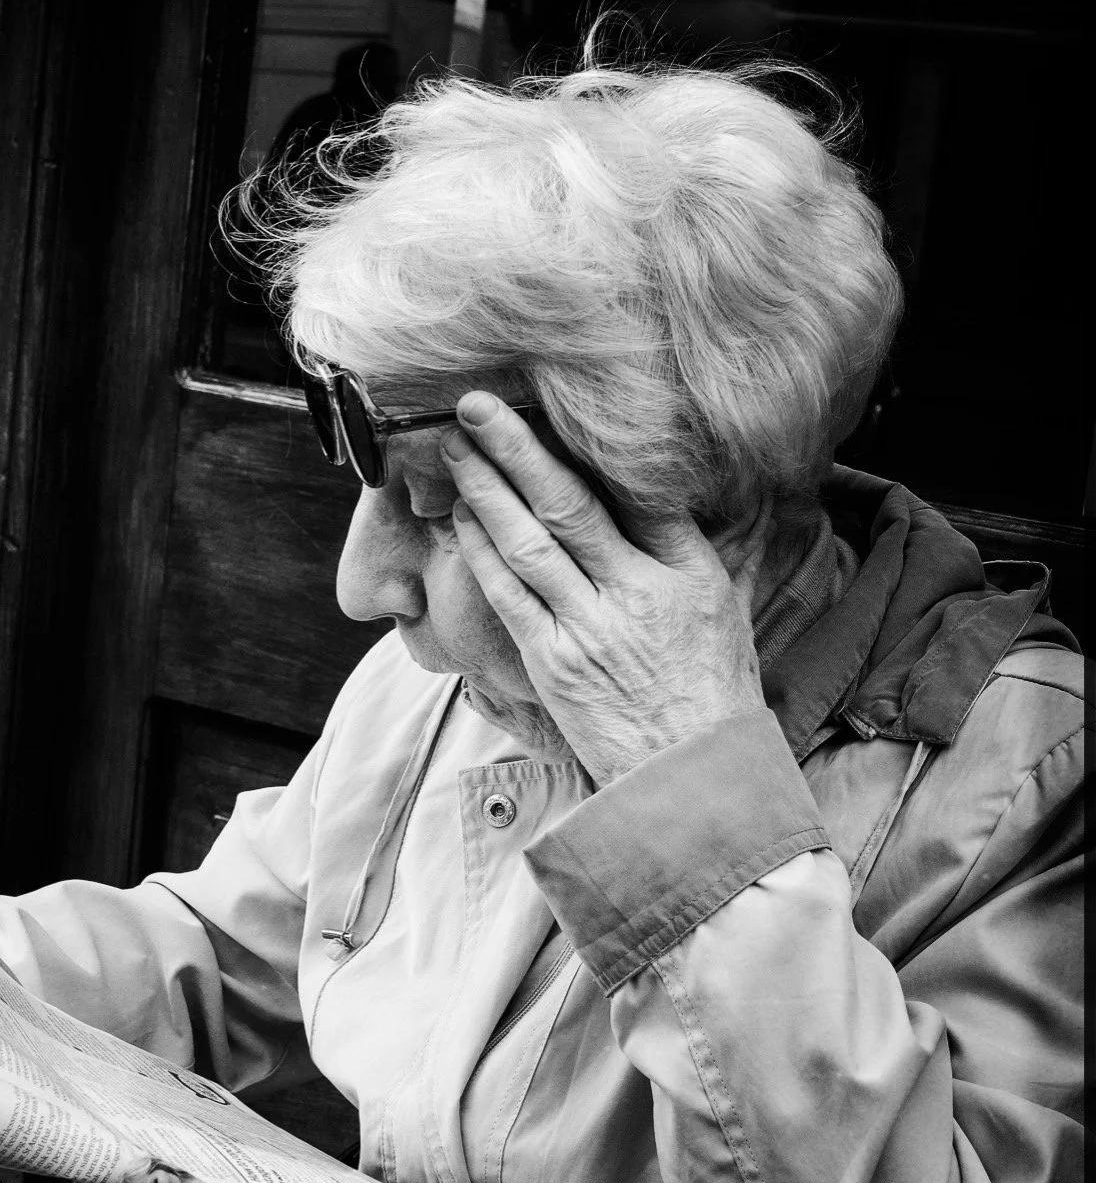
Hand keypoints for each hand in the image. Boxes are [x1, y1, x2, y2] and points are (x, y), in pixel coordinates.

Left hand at [442, 393, 765, 787]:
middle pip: (568, 504)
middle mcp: (636, 594)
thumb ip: (700, 546)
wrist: (690, 778)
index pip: (635, 493)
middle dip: (517, 449)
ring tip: (456, 447)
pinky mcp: (552, 663)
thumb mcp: (726, 608)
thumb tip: (672, 492)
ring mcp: (588, 629)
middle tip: (476, 404)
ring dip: (486, 489)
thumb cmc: (709, 691)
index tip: (549, 407)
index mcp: (686, 573)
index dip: (586, 447)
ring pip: (528, 543)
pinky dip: (482, 550)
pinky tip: (462, 516)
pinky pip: (509, 594)